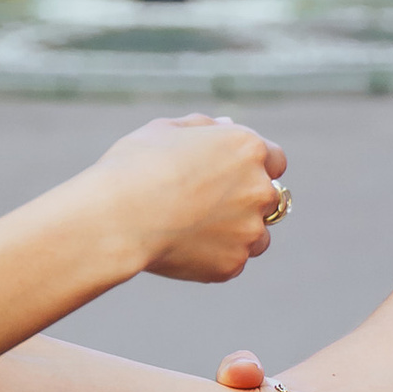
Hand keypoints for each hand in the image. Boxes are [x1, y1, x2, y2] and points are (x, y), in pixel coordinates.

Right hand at [89, 119, 288, 285]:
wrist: (118, 217)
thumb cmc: (136, 165)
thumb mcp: (167, 130)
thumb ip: (204, 127)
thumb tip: (226, 126)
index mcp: (248, 149)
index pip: (275, 159)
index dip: (252, 166)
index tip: (229, 174)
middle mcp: (259, 189)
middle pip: (268, 198)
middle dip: (246, 200)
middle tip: (206, 204)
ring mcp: (249, 230)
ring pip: (257, 235)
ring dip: (237, 232)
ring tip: (193, 229)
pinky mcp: (232, 264)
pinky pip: (232, 260)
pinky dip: (214, 256)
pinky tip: (182, 247)